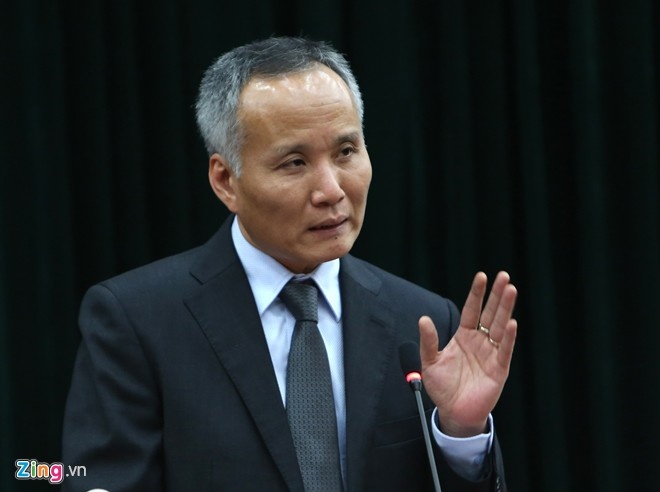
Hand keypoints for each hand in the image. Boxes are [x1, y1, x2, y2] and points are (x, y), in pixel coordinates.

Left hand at [419, 271, 517, 436]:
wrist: (454, 413)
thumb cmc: (443, 388)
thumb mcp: (430, 362)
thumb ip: (428, 341)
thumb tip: (423, 319)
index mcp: (464, 337)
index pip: (472, 310)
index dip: (477, 294)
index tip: (482, 276)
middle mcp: (480, 342)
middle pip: (490, 314)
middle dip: (496, 295)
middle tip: (503, 276)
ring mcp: (491, 354)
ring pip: (500, 327)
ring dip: (506, 309)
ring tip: (511, 290)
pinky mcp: (499, 369)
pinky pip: (505, 350)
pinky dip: (509, 337)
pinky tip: (512, 323)